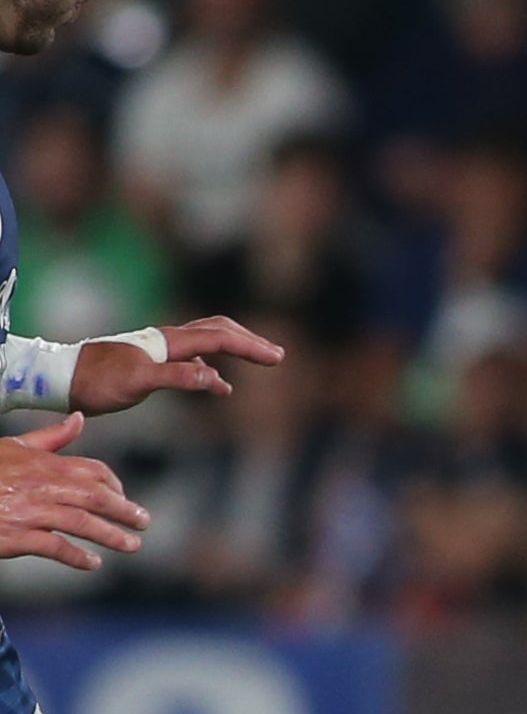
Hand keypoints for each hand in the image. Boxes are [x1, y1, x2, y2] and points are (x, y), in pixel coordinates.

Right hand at [0, 416, 148, 571]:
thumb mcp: (14, 447)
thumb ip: (50, 438)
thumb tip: (79, 419)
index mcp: (43, 464)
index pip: (92, 471)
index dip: (115, 485)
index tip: (125, 498)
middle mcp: (41, 486)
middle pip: (95, 497)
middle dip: (124, 511)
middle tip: (144, 522)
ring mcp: (30, 511)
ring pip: (81, 522)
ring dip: (111, 535)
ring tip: (132, 545)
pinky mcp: (17, 536)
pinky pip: (56, 547)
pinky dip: (78, 557)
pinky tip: (93, 563)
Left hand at [70, 317, 285, 414]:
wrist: (64, 379)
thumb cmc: (98, 382)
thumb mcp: (139, 383)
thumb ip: (177, 378)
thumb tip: (216, 378)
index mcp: (168, 343)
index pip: (219, 338)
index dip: (250, 347)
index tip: (276, 357)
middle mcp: (167, 341)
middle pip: (217, 330)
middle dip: (248, 340)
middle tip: (276, 354)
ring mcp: (160, 350)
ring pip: (206, 340)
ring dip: (235, 347)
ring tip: (258, 358)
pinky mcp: (154, 363)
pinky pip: (194, 358)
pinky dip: (214, 366)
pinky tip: (220, 383)